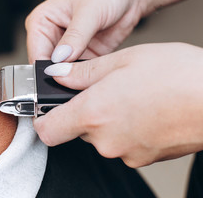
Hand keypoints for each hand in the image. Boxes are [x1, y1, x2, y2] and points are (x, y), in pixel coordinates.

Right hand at [26, 0, 202, 63]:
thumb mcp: (89, 11)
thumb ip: (75, 37)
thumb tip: (60, 60)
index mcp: (42, 21)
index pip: (36, 53)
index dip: (47, 69)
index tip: (61, 79)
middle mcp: (52, 36)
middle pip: (49, 67)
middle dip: (62, 76)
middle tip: (78, 78)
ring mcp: (69, 48)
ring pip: (65, 73)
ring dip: (76, 78)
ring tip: (90, 73)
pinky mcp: (85, 56)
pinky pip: (82, 73)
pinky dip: (88, 77)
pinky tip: (96, 74)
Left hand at [35, 43, 202, 166]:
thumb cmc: (177, 76)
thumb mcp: (123, 61)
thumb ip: (82, 72)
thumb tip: (58, 74)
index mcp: (93, 113)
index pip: (46, 130)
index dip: (43, 119)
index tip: (48, 108)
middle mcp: (105, 140)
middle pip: (76, 129)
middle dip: (84, 110)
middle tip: (104, 89)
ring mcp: (125, 153)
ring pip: (100, 135)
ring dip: (106, 118)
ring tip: (130, 97)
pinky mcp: (142, 158)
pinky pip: (121, 143)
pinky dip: (124, 128)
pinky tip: (143, 110)